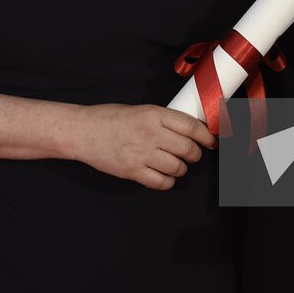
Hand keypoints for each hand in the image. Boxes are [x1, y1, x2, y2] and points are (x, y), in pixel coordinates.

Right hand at [68, 104, 215, 189]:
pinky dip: (168, 182)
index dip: (206, 135)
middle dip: (195, 154)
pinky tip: (164, 176)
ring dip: (182, 168)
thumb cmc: (109, 118)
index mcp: (153, 114)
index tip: (211, 140)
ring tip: (177, 165)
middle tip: (193, 154)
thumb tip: (189, 129)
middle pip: (188, 149)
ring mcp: (141, 154)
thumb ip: (163, 119)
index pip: (192, 126)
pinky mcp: (133, 171)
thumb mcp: (140, 110)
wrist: (83, 131)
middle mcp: (150, 133)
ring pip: (177, 167)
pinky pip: (161, 182)